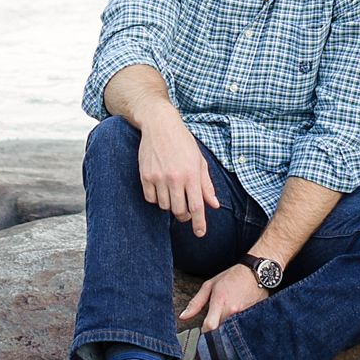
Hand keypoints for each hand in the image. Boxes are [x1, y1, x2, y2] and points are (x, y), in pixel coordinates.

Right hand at [136, 104, 218, 237]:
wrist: (160, 125)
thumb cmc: (183, 143)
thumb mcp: (199, 161)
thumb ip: (206, 185)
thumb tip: (213, 205)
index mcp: (191, 174)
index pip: (197, 206)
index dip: (199, 223)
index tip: (200, 233)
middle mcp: (174, 178)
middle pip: (179, 211)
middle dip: (184, 215)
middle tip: (186, 211)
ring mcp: (158, 177)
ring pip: (164, 206)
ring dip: (170, 205)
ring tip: (173, 193)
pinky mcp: (145, 176)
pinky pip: (151, 199)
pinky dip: (156, 199)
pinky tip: (161, 189)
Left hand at [180, 262, 269, 330]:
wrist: (256, 272)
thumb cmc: (232, 277)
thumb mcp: (210, 285)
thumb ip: (195, 303)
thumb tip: (183, 317)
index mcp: (220, 302)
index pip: (209, 327)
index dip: (204, 334)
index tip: (201, 334)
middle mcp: (233, 310)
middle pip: (220, 333)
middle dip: (214, 334)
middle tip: (212, 331)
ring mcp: (245, 315)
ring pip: (231, 333)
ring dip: (225, 332)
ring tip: (224, 326)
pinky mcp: (253, 318)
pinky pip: (242, 330)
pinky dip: (237, 330)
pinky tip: (235, 325)